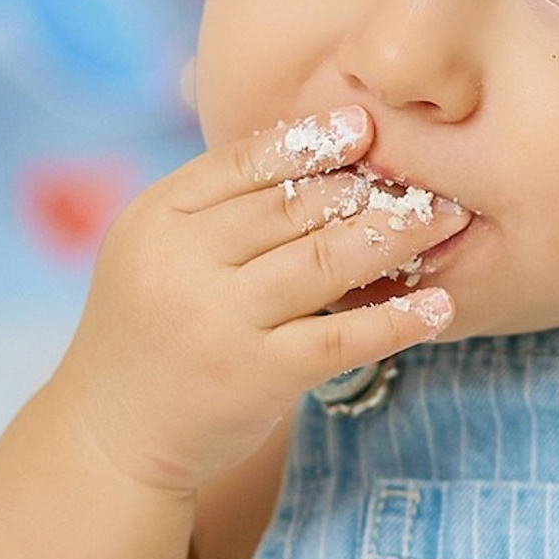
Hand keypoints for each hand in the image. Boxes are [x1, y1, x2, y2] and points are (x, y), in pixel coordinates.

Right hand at [49, 105, 467, 494]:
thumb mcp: (158, 252)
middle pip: (294, 206)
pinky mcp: (254, 377)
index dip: (311, 140)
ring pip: (325, 260)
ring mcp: (218, 321)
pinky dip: (396, 320)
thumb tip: (316, 146)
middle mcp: (182, 263)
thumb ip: (219, 207)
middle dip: (370, 186)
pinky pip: (340, 339)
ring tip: (447, 219)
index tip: (366, 126)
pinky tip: (439, 306)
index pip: (245, 162)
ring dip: (396, 235)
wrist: (111, 432)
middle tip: (433, 175)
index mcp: (157, 218)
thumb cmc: (154, 331)